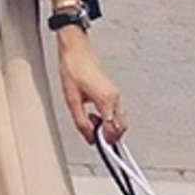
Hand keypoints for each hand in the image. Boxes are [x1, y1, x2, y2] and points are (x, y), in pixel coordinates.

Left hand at [56, 27, 126, 144]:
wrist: (76, 50)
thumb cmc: (73, 69)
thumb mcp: (72, 101)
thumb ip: (81, 122)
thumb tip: (90, 137)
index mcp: (106, 100)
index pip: (114, 130)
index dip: (106, 141)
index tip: (98, 144)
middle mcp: (115, 97)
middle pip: (122, 127)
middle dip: (110, 135)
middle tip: (93, 133)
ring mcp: (115, 93)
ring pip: (120, 119)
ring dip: (108, 126)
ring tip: (90, 120)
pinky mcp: (113, 91)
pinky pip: (116, 111)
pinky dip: (108, 117)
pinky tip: (94, 113)